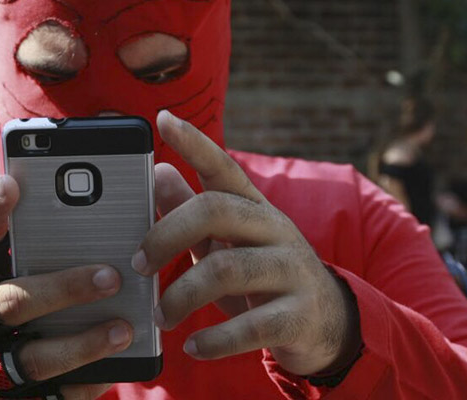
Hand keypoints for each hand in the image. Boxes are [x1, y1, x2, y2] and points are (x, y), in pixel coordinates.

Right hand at [0, 174, 132, 398]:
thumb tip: (26, 191)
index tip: (9, 184)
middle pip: (11, 302)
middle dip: (62, 289)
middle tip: (110, 276)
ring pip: (34, 359)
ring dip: (82, 344)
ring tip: (124, 328)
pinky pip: (49, 397)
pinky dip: (82, 383)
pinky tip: (114, 366)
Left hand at [133, 111, 359, 375]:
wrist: (328, 325)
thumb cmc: (262, 276)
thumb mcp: (227, 242)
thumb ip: (192, 210)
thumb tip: (157, 173)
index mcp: (254, 208)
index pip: (222, 166)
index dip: (193, 142)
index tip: (162, 119)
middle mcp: (275, 229)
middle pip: (215, 210)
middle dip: (166, 235)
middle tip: (138, 265)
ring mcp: (292, 270)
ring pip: (228, 268)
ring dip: (182, 296)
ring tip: (161, 315)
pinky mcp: (299, 315)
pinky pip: (251, 326)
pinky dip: (215, 340)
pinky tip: (193, 346)